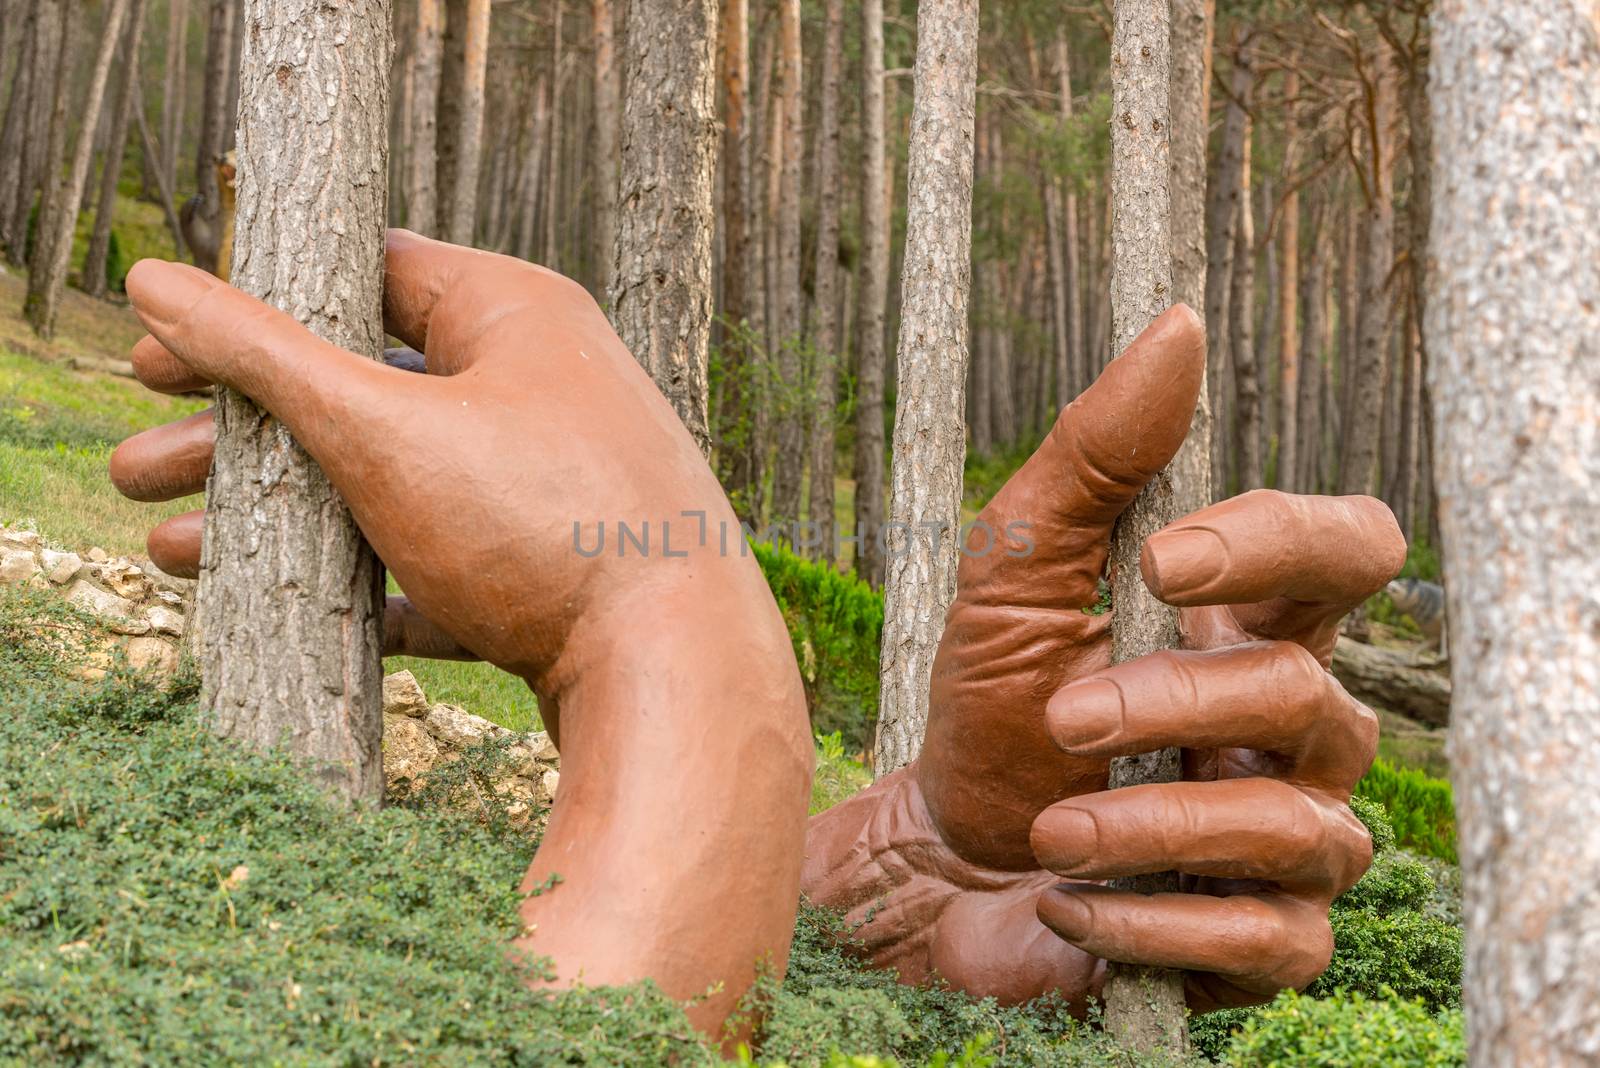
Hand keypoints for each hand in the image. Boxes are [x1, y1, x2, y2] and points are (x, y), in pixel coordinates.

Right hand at [108, 232, 812, 1034]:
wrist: (680, 674)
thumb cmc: (546, 527)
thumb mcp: (383, 429)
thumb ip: (264, 357)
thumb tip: (154, 283)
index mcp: (518, 313)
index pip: (365, 273)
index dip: (254, 310)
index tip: (162, 357)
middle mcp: (544, 385)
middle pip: (364, 391)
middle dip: (244, 437)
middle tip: (140, 469)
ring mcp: (555, 481)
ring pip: (393, 483)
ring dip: (284, 515)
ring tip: (173, 554)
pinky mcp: (557, 570)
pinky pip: (439, 560)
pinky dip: (359, 579)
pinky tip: (278, 610)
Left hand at [802, 307, 1402, 1012]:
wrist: (938, 850)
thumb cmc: (989, 700)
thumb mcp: (1016, 571)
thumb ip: (1094, 459)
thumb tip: (1177, 324)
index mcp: (1247, 618)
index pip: (1351, 550)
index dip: (1281, 544)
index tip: (1164, 562)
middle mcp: (1293, 724)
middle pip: (1311, 691)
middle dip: (1175, 703)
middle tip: (1061, 714)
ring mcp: (1290, 836)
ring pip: (1300, 827)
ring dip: (1155, 822)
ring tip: (1052, 825)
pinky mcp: (1263, 938)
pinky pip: (1273, 942)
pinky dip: (1161, 922)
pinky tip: (1073, 904)